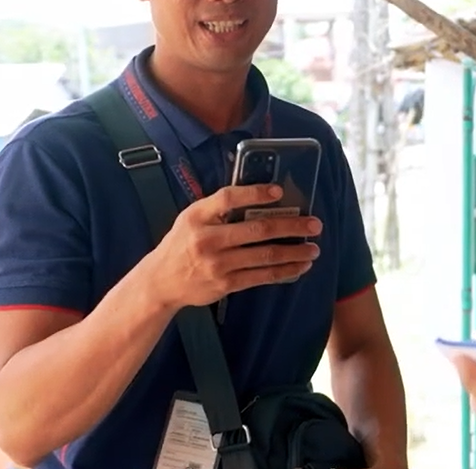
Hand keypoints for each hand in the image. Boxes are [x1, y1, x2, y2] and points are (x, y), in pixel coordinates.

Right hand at [143, 183, 321, 308]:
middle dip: (291, 226)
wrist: (160, 281)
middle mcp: (207, 239)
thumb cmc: (182, 243)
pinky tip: (299, 266)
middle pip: (257, 229)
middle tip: (314, 224)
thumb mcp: (191, 218)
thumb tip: (261, 197)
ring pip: (265, 256)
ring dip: (294, 252)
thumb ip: (218, 209)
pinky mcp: (225, 284)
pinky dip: (284, 271)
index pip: (229, 198)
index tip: (278, 191)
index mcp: (198, 215)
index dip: (255, 193)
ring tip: (314, 248)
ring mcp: (217, 263)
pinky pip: (261, 276)